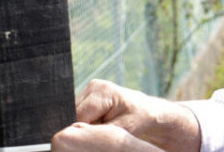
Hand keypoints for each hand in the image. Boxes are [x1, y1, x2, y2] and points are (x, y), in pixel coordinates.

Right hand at [72, 79, 200, 150]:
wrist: (149, 111)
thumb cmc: (140, 119)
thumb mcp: (124, 128)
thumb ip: (100, 132)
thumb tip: (78, 136)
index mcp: (102, 90)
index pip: (78, 116)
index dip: (84, 130)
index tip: (97, 137)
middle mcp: (93, 86)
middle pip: (74, 114)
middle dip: (85, 127)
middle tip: (105, 131)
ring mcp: (90, 89)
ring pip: (75, 115)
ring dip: (87, 124)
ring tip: (106, 126)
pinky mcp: (89, 96)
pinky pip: (80, 114)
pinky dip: (89, 121)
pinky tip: (102, 122)